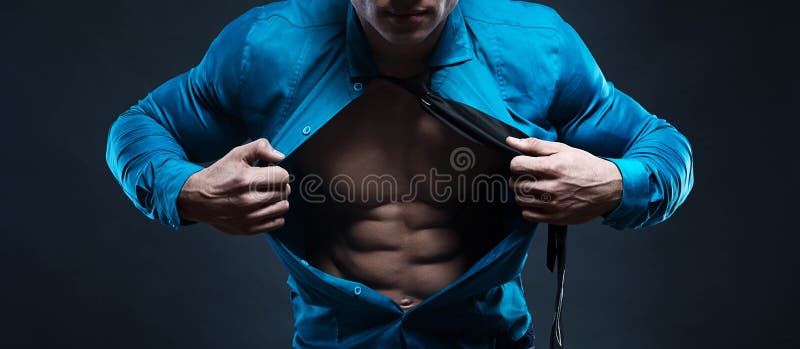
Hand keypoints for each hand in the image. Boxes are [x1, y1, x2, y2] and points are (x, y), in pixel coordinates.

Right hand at [177, 138, 290, 234]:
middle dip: (279, 185)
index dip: (278, 172)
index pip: (282, 176)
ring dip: (278, 199)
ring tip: (266, 195)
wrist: (197, 199)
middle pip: (284, 192)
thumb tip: (279, 156)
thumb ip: (259, 148)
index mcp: (246, 180)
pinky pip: (278, 222)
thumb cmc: (217, 177)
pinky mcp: (249, 229)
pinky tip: (264, 207)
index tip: (270, 173)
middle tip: (267, 183)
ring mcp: (249, 217)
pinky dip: (275, 214)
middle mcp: (248, 200)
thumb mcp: (235, 155)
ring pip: (283, 207)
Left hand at [506, 136, 621, 224]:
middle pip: (516, 183)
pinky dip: (528, 208)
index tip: (523, 164)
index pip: (516, 165)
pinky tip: (538, 200)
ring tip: (533, 188)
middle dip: (518, 178)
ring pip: (520, 200)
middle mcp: (552, 187)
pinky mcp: (556, 217)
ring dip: (522, 193)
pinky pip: (528, 215)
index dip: (517, 163)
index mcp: (552, 167)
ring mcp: (554, 204)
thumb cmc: (586, 166)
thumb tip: (512, 141)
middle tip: (528, 176)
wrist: (609, 187)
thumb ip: (535, 145)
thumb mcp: (563, 149)